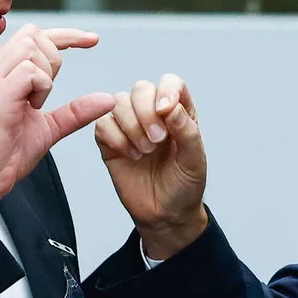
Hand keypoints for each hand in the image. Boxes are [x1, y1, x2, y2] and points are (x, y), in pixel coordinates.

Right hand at [0, 24, 114, 213]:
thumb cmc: (8, 153)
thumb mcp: (50, 127)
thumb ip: (76, 111)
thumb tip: (108, 99)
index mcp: (3, 73)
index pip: (34, 36)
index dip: (66, 35)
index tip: (93, 40)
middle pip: (33, 34)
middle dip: (55, 56)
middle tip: (48, 92)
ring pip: (31, 47)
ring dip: (47, 73)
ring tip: (36, 102)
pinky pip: (30, 71)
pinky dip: (42, 87)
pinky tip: (32, 107)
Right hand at [95, 74, 208, 258]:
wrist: (165, 214)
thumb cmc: (184, 185)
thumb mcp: (195, 160)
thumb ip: (187, 131)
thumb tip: (171, 106)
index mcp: (178, 112)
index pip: (170, 83)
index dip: (166, 91)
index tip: (165, 112)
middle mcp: (153, 114)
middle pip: (140, 89)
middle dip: (145, 112)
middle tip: (157, 141)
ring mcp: (130, 126)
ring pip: (118, 102)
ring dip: (131, 126)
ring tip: (144, 152)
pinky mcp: (110, 141)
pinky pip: (103, 124)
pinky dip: (115, 137)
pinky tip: (130, 155)